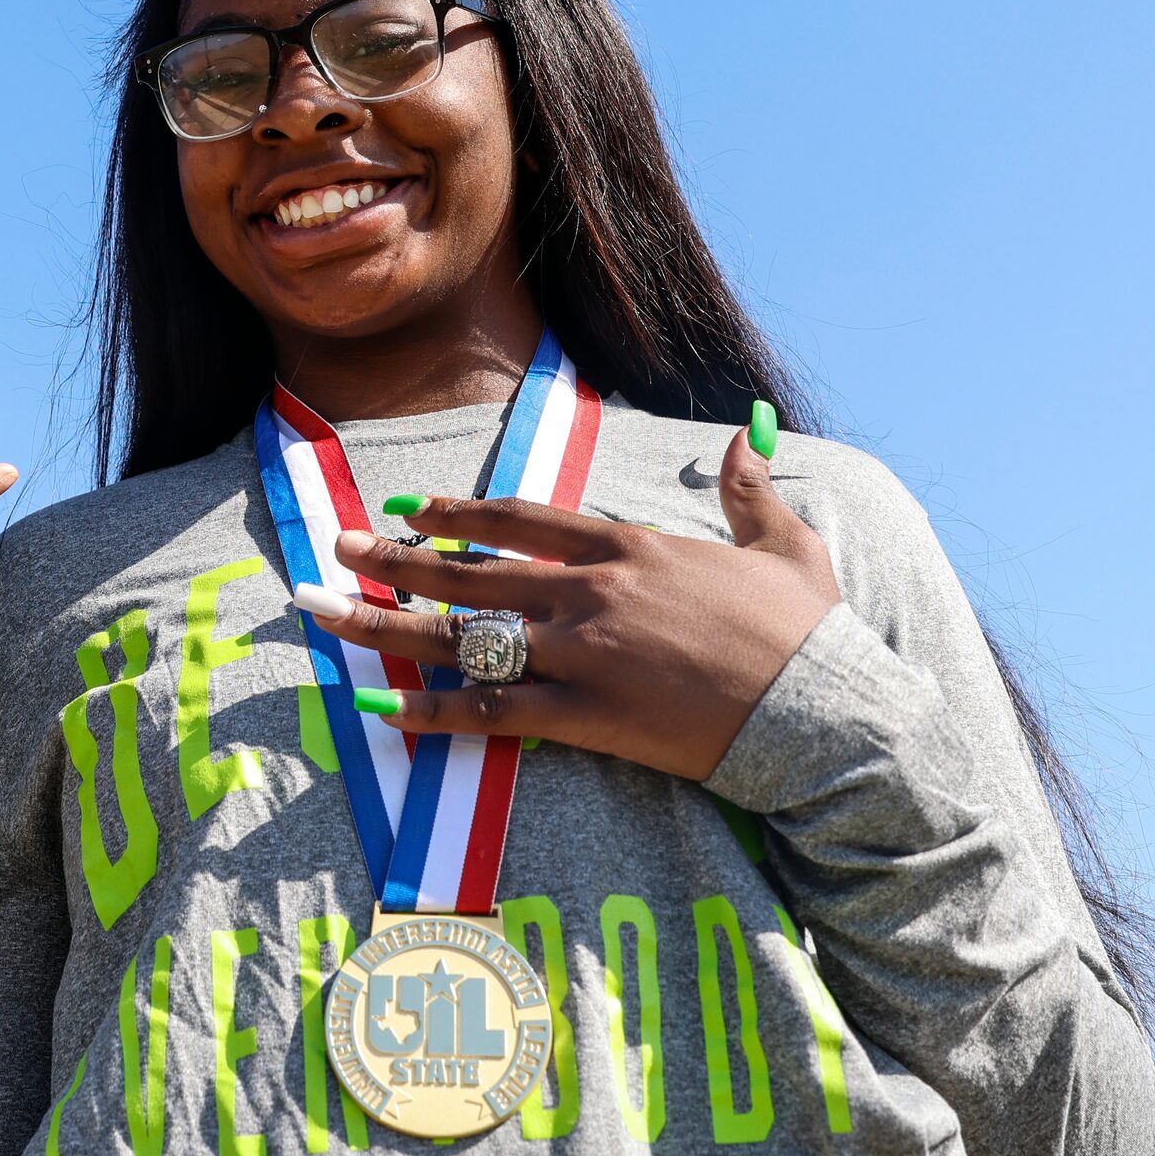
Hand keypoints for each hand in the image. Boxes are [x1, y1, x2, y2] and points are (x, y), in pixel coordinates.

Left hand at [298, 428, 839, 780]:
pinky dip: (437, 711)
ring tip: (323, 613)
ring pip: (463, 636)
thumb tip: (747, 437)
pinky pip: (496, 712)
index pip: (520, 521)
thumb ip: (752, 491)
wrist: (832, 712)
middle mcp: (592, 593)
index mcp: (630, 548)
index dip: (457, 513)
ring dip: (385, 625)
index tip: (408, 507)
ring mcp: (584, 655)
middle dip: (394, 559)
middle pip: (470, 573)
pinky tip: (387, 709)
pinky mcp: (590, 718)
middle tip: (337, 547)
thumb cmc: (811, 633)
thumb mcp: (787, 546)